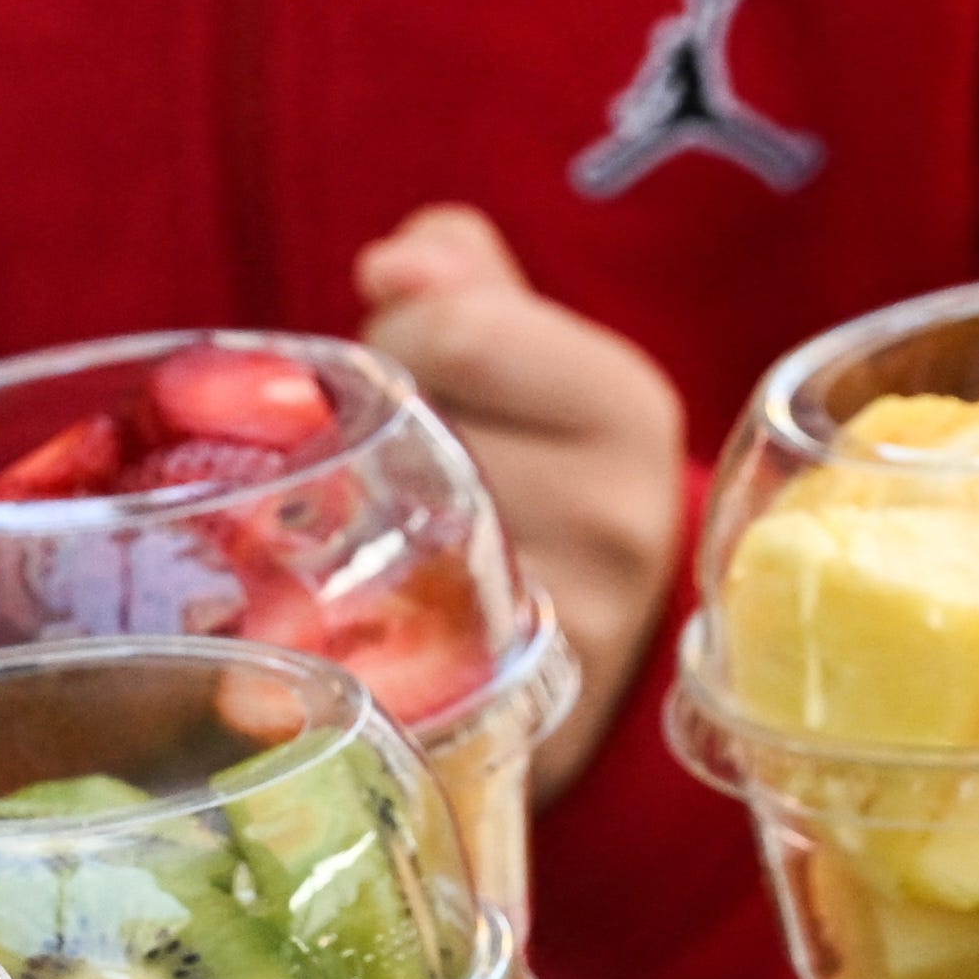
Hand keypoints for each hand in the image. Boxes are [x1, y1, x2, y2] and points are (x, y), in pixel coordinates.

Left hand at [353, 205, 685, 805]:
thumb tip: (389, 268)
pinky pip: (383, 635)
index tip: (414, 375)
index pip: (456, 330)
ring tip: (399, 530)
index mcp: (627, 406)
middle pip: (416, 428)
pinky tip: (367, 605)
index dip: (399, 339)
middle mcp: (623, 519)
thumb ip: (458, 277)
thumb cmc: (527, 468)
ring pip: (393, 529)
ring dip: (358, 519)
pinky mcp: (512, 709)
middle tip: (399, 461)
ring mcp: (576, 624)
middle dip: (376, 431)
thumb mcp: (517, 350)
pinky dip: (350, 612)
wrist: (578, 656)